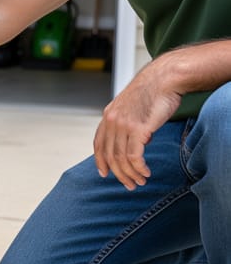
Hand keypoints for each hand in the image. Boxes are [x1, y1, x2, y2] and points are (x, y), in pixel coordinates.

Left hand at [93, 58, 181, 190]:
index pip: (98, 143)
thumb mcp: (132, 106)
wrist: (164, 78)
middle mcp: (112, 121)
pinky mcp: (138, 129)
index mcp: (108, 115)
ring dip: (130, 174)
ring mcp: (123, 125)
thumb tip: (135, 141)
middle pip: (109, 155)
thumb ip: (127, 122)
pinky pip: (134, 156)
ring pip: (120, 158)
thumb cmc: (153, 91)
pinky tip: (145, 173)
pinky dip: (138, 168)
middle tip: (129, 185)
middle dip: (118, 174)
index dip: (100, 161)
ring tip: (139, 182)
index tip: (104, 174)